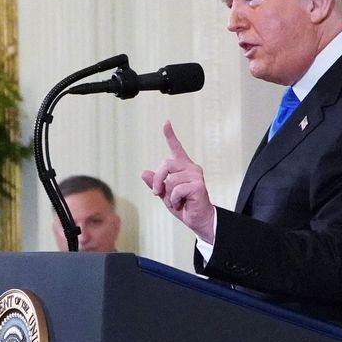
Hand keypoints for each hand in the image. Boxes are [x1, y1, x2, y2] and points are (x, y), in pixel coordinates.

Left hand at [140, 120, 216, 243]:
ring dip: (168, 195)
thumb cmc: (183, 205)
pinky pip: (176, 190)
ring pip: (170, 180)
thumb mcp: (164, 194)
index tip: (166, 122)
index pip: (176, 148)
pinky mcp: (198, 185)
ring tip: (177, 201)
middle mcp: (191, 168)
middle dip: (157, 180)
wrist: (198, 219)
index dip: (170, 135)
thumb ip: (155, 183)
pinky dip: (174, 200)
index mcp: (183, 167)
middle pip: (165, 164)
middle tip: (157, 192)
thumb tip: (143, 172)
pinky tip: (183, 203)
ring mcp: (196, 175)